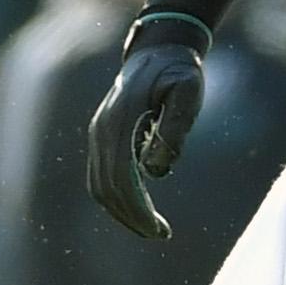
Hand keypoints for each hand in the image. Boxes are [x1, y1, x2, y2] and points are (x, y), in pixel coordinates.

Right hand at [87, 25, 207, 238]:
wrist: (157, 50)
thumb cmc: (178, 71)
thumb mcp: (187, 91)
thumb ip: (174, 128)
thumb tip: (156, 170)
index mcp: (119, 120)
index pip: (121, 177)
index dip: (138, 208)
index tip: (159, 229)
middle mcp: (101, 130)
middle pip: (106, 188)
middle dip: (132, 217)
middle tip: (161, 234)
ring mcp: (98, 134)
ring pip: (100, 186)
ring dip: (123, 212)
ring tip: (153, 228)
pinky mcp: (102, 137)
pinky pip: (102, 177)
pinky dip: (117, 199)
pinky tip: (142, 209)